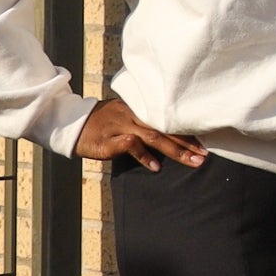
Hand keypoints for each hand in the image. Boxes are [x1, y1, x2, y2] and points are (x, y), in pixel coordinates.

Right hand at [74, 96, 205, 170]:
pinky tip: (156, 167)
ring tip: (192, 162)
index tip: (206, 143)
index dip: (188, 132)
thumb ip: (145, 124)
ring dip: (175, 150)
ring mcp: (121, 126)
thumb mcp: (125, 117)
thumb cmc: (101, 123)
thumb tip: (171, 136)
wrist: (69, 122)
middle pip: (166, 128)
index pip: (168, 119)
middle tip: (205, 156)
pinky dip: (144, 156)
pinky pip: (130, 145)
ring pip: (154, 136)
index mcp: (139, 108)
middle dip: (189, 143)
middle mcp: (133, 115)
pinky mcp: (108, 139)